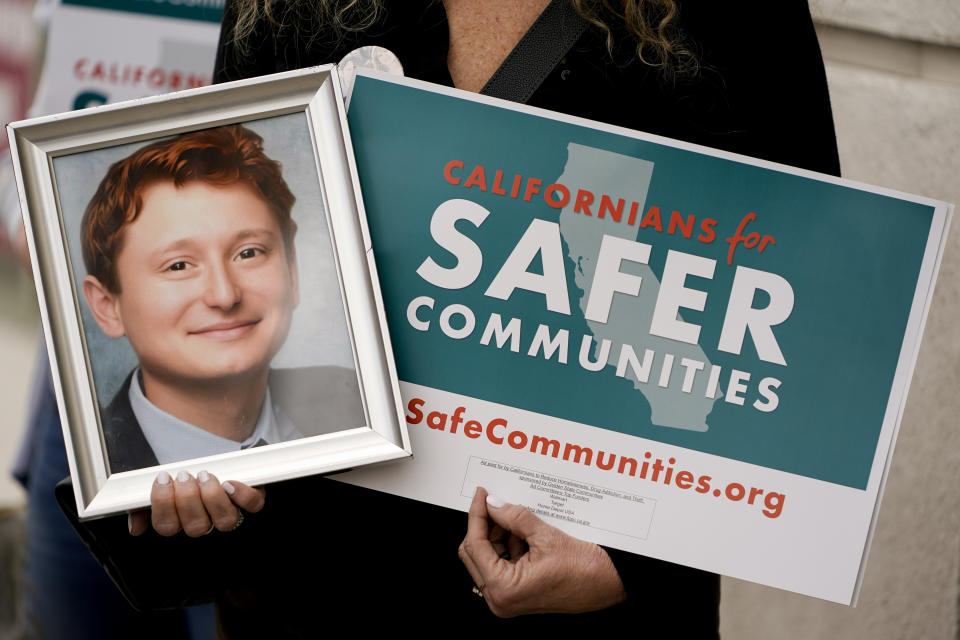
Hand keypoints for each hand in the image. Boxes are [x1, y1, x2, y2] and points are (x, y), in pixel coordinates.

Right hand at [127, 470, 264, 536]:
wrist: (215, 448)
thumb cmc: (186, 469)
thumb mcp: (161, 482)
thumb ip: (141, 502)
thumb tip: (135, 527)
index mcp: (179, 518)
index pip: (167, 526)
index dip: (164, 504)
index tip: (163, 479)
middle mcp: (205, 521)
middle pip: (196, 526)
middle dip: (188, 499)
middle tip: (185, 475)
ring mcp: (229, 511)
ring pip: (224, 521)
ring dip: (213, 498)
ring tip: (204, 476)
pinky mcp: (251, 498)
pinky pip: (252, 505)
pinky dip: (242, 495)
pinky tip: (230, 483)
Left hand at [458, 486, 625, 616]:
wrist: (609, 584)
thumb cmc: (584, 570)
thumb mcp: (545, 537)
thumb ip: (514, 518)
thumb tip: (493, 504)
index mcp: (503, 588)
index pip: (475, 545)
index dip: (476, 515)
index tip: (480, 494)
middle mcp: (500, 598)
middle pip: (475, 552)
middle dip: (485, 525)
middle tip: (494, 501)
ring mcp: (508, 597)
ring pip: (487, 556)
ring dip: (497, 533)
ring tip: (514, 514)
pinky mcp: (517, 592)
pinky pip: (502, 563)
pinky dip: (508, 543)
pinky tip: (522, 528)